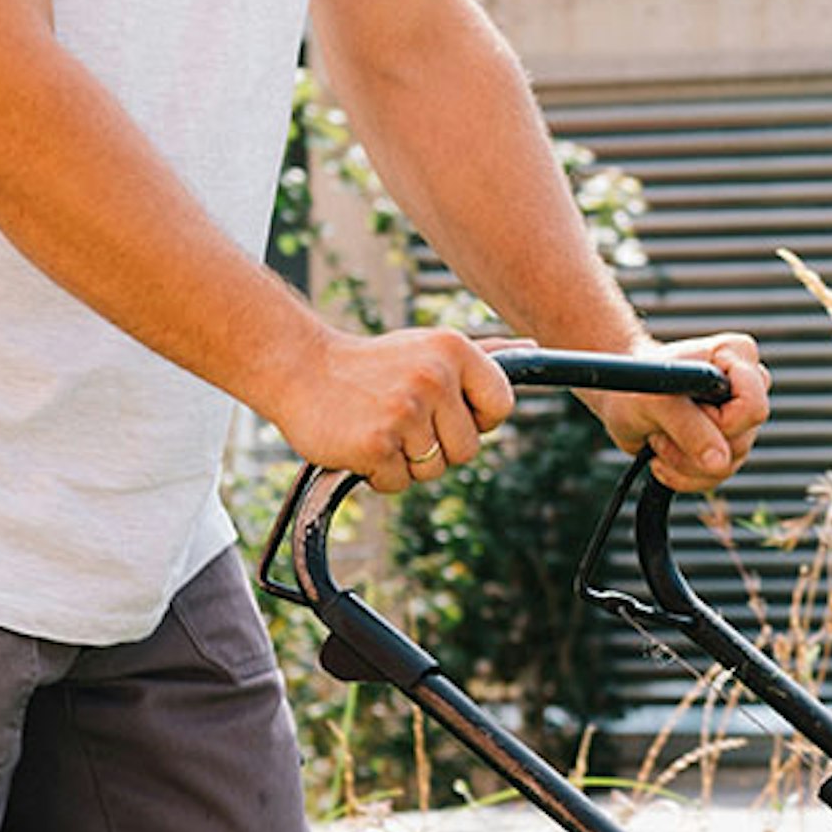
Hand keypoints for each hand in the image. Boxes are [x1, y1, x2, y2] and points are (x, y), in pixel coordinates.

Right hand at [265, 326, 513, 494]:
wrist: (299, 369)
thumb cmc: (372, 364)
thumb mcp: (429, 348)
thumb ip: (483, 354)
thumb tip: (532, 348)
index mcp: (454, 350)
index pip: (501, 406)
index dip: (477, 419)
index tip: (448, 411)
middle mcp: (434, 377)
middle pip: (468, 449)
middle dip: (437, 446)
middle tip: (402, 419)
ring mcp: (406, 411)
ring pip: (433, 470)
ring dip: (406, 461)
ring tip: (379, 427)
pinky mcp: (376, 443)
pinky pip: (398, 483)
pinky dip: (378, 473)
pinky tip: (360, 441)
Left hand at [580, 329, 770, 487]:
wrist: (621, 399)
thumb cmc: (637, 383)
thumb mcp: (655, 400)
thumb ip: (690, 428)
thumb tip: (720, 462)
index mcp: (737, 357)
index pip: (753, 407)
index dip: (721, 422)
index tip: (689, 412)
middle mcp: (747, 387)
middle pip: (741, 441)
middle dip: (695, 445)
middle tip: (662, 427)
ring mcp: (739, 421)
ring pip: (727, 465)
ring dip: (683, 462)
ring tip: (659, 438)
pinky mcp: (726, 447)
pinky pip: (714, 478)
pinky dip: (682, 474)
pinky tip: (663, 455)